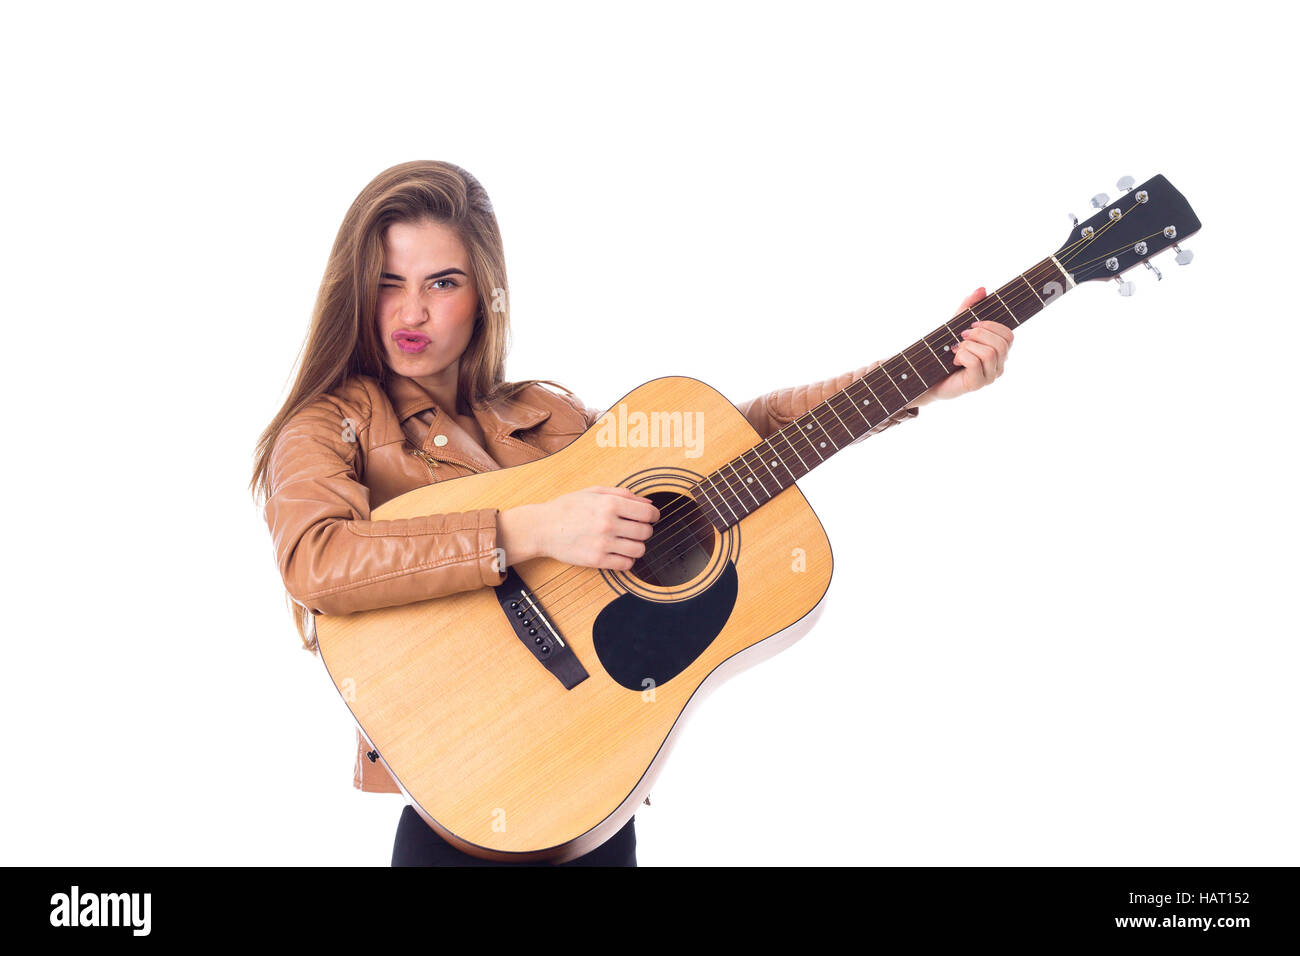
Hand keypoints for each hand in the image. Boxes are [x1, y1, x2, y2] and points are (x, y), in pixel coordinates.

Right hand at [498, 487, 659, 569]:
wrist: (543, 527)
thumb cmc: (568, 507)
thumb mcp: (594, 492)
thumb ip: (623, 494)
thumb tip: (648, 503)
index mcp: (610, 504)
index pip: (648, 513)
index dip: (653, 516)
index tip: (650, 518)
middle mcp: (608, 523)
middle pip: (646, 532)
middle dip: (644, 530)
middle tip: (635, 529)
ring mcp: (603, 544)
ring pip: (639, 550)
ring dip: (637, 546)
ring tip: (627, 542)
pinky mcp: (597, 560)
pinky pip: (626, 565)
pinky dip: (627, 560)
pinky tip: (619, 553)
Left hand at [922, 286, 1014, 402]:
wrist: (926, 375)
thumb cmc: (944, 352)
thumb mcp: (956, 325)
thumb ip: (969, 307)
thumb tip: (982, 289)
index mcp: (998, 352)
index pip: (1008, 335)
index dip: (991, 326)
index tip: (971, 325)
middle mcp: (998, 366)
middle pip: (1002, 343)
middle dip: (978, 334)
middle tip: (961, 337)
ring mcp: (989, 377)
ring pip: (990, 353)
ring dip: (968, 346)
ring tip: (957, 350)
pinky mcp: (976, 384)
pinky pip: (976, 363)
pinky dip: (962, 356)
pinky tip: (954, 360)